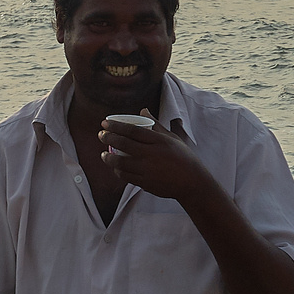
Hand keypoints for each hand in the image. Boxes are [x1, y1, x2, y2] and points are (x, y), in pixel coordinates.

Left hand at [100, 118, 218, 204]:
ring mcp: (148, 170)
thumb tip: (143, 110)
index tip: (105, 124)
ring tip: (103, 154)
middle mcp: (152, 154)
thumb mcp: (172, 138)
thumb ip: (156, 125)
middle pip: (123, 144)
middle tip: (101, 135)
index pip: (132, 130)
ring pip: (121, 162)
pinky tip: (115, 167)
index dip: (115, 126)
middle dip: (108, 138)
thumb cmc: (183, 157)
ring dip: (108, 157)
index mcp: (159, 141)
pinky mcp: (146, 183)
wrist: (192, 182)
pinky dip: (118, 170)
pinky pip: (126, 176)